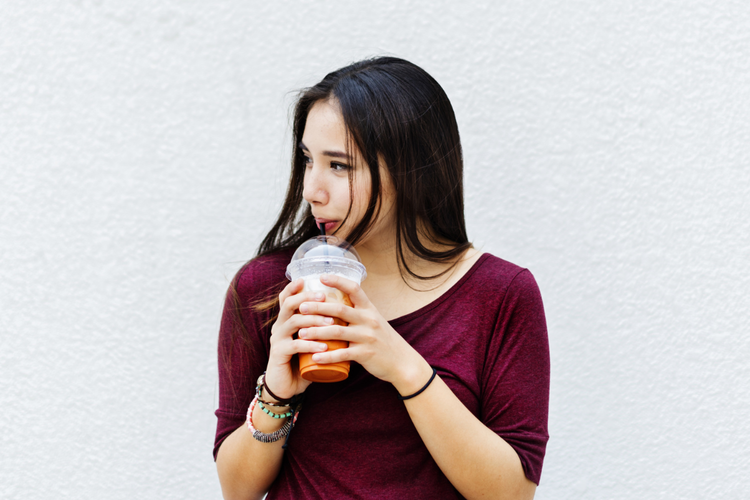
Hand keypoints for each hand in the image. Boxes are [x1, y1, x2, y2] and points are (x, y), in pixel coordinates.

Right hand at [264, 279, 333, 399]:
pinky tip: (323, 346)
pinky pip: (294, 345)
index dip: (295, 287)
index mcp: (286, 320)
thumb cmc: (303, 362)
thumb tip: (346, 314)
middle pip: (289, 304)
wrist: (287, 387)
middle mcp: (279, 326)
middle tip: (324, 297)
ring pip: (294, 321)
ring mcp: (277, 339)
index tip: (310, 279)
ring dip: (314, 320)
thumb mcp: (311, 342)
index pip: (287, 298)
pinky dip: (310, 344)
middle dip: (308, 298)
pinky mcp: (278, 354)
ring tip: (332, 324)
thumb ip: (322, 329)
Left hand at [296, 274, 431, 394]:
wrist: (402, 362)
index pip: (354, 289)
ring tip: (300, 333)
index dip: (338, 281)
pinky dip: (327, 356)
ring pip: (337, 331)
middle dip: (318, 307)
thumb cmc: (383, 340)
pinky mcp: (366, 354)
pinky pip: (343, 354)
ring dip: (316, 332)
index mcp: (369, 309)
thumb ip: (357, 313)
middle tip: (300, 307)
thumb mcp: (373, 321)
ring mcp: (367, 337)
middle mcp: (369, 320)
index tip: (321, 277)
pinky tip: (314, 357)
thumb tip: (334, 305)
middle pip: (340, 309)